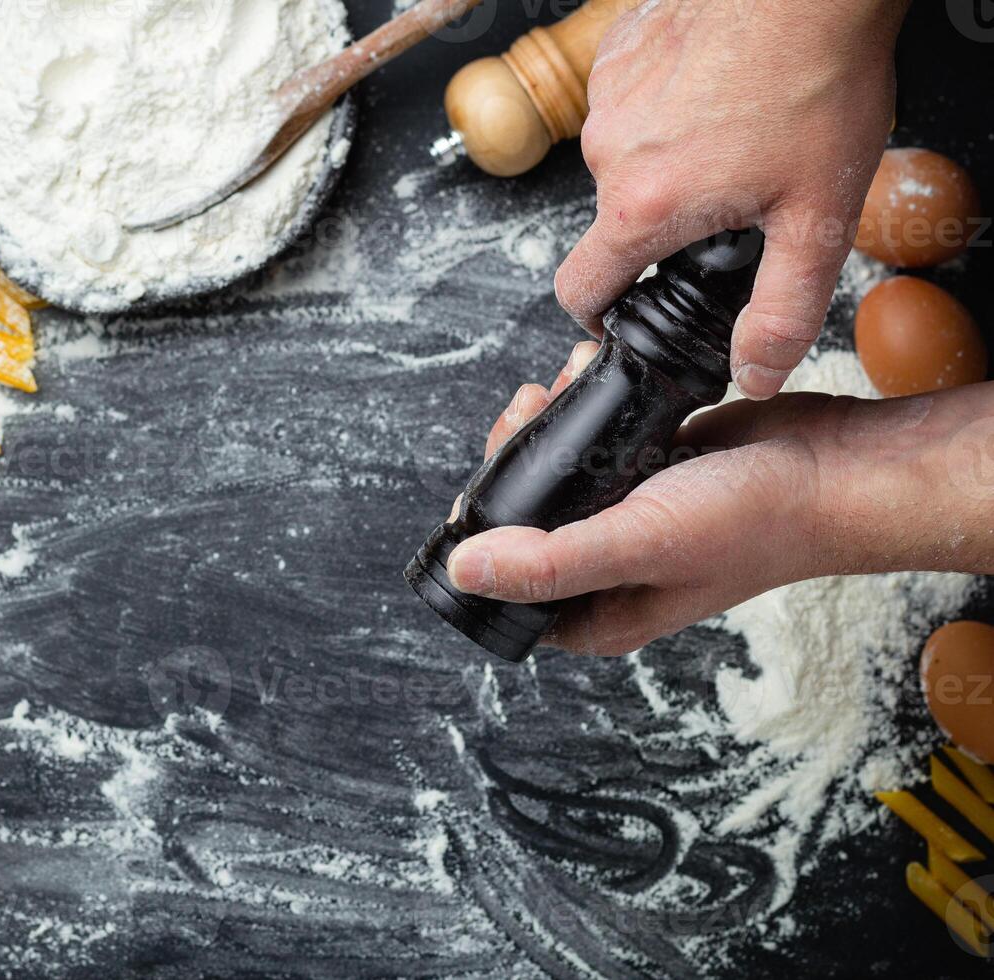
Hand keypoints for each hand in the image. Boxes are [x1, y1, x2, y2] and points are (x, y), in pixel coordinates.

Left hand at [445, 344, 993, 654]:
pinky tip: (586, 373)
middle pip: (522, 521)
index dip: (480, 536)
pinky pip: (593, 440)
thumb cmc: (752, 522)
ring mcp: (628, 520)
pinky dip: (583, 405)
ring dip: (544, 424)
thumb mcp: (638, 543)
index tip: (485, 480)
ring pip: (554, 474)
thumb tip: (463, 571)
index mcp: (598, 615)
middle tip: (526, 413)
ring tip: (557, 385)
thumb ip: (548, 562)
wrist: (834, 468)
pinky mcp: (649, 471)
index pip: (506, 589)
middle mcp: (608, 573)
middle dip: (512, 460)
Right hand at [556, 0, 908, 398]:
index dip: (600, 314)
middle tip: (739, 194)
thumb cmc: (818, 78)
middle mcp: (607, 154)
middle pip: (616, 219)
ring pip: (626, 158)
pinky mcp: (617, 53)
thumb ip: (785, 309)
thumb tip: (756, 372)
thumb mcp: (819, 217)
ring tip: (739, 132)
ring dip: (669, 159)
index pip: (578, 291)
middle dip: (667, 221)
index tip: (628, 311)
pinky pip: (630, 102)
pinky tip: (721, 88)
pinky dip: (667, 106)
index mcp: (642, 207)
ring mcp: (606, 97)